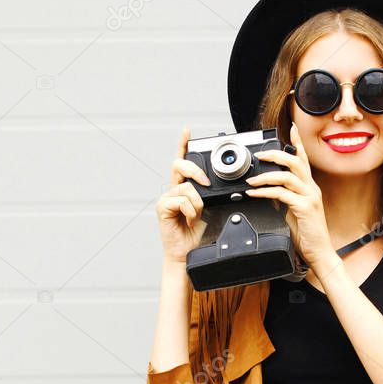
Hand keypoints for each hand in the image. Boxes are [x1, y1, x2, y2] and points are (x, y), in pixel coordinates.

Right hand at [156, 128, 211, 263]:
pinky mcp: (162, 207)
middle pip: (179, 165)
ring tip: (196, 215)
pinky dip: (190, 210)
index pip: (183, 161)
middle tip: (206, 183)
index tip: (187, 131)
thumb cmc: (197, 232)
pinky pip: (180, 200)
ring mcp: (167, 198)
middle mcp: (174, 189)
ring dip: (197, 202)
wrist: (186, 252)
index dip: (183, 145)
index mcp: (185, 187)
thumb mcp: (210, 209)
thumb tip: (220, 187)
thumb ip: (211, 195)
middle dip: (195, 170)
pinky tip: (188, 220)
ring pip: (185, 186)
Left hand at [244, 123, 334, 269]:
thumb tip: (268, 190)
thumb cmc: (307, 234)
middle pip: (295, 161)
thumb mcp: (293, 211)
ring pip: (288, 176)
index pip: (304, 159)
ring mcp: (309, 197)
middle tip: (259, 155)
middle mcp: (311, 189)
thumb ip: (284, 198)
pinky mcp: (304, 208)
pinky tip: (254, 194)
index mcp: (309, 187)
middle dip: (275, 155)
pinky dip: (265, 192)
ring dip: (266, 175)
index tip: (291, 127)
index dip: (297, 142)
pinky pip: (282, 194)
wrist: (319, 253)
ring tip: (251, 180)